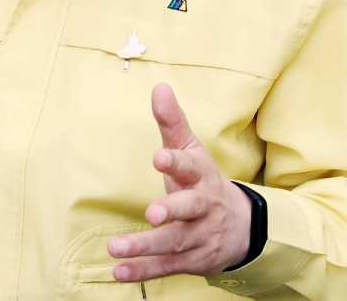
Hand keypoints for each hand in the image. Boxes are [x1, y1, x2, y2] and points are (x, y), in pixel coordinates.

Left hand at [107, 82, 251, 281]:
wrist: (243, 226)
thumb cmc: (203, 180)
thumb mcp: (191, 149)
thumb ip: (172, 121)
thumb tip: (159, 87)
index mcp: (201, 176)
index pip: (191, 166)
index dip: (175, 162)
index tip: (159, 157)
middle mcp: (202, 207)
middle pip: (189, 209)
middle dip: (171, 211)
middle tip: (152, 212)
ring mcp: (198, 236)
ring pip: (173, 242)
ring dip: (144, 246)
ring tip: (115, 247)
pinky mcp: (191, 260)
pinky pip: (166, 266)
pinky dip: (142, 271)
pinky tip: (119, 271)